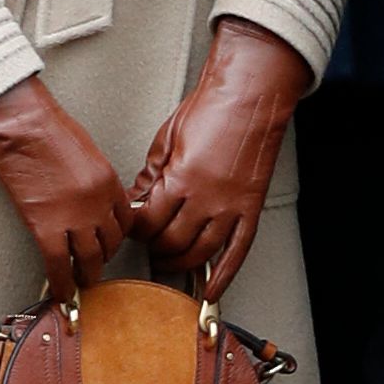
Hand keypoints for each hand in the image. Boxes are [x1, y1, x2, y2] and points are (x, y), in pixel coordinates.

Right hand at [0, 76, 131, 300]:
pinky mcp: (45, 226)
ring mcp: (74, 217)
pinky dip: (61, 284)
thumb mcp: (84, 151)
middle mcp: (98, 203)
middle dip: (103, 258)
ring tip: (80, 283)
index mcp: (108, 181)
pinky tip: (60, 293)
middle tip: (93, 265)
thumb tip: (87, 201)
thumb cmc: (45, 127)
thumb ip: (92, 179)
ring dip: (86, 275)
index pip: (125, 221)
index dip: (116, 236)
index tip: (107, 243)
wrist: (21, 123)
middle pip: (110, 244)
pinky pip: (59, 266)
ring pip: (89, 260)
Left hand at [128, 16, 310, 298]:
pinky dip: (223, 276)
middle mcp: (206, 199)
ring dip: (180, 262)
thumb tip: (137, 195)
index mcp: (180, 178)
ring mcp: (230, 207)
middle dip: (155, 247)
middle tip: (149, 244)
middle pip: (171, 241)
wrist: (250, 95)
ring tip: (170, 260)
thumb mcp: (167, 136)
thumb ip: (151, 171)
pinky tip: (212, 289)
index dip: (136, 228)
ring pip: (200, 252)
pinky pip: (236, 252)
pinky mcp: (250, 209)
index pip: (148, 220)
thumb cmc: (210, 107)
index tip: (133, 227)